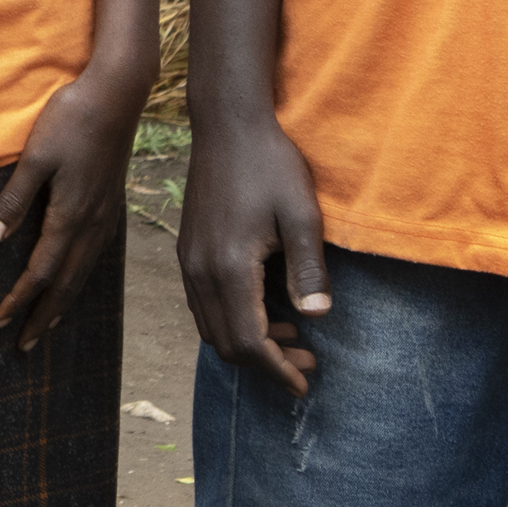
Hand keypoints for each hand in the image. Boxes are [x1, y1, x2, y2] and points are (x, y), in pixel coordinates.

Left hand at [0, 65, 145, 350]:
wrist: (118, 93)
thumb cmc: (72, 119)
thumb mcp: (35, 157)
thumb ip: (14, 200)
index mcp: (71, 216)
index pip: (41, 273)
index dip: (20, 301)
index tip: (0, 323)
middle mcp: (92, 224)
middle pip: (66, 284)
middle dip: (44, 316)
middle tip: (25, 345)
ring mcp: (105, 215)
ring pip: (83, 272)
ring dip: (63, 302)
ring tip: (48, 324)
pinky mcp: (110, 203)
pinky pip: (93, 255)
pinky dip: (79, 277)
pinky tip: (74, 277)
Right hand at [176, 110, 330, 394]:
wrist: (228, 124)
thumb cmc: (270, 164)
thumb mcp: (302, 214)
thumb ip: (309, 268)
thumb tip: (319, 315)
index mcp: (229, 266)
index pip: (249, 341)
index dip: (277, 370)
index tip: (305, 383)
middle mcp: (200, 270)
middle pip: (226, 344)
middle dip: (266, 362)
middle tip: (308, 357)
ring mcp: (188, 260)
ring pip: (210, 328)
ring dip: (248, 343)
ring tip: (291, 334)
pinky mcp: (187, 249)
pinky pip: (202, 305)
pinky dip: (231, 321)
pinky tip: (262, 306)